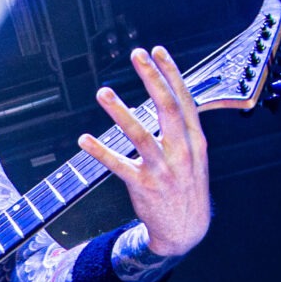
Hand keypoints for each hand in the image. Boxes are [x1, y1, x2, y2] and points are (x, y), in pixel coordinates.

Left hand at [78, 45, 210, 259]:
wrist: (187, 230)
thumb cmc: (187, 187)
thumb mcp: (195, 156)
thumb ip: (184, 129)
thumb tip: (172, 95)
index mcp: (195, 141)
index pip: (184, 100)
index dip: (171, 74)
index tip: (157, 51)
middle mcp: (181, 152)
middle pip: (167, 108)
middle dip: (152, 78)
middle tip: (136, 55)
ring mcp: (163, 169)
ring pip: (141, 135)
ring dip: (121, 112)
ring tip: (103, 92)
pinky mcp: (143, 186)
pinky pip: (119, 166)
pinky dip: (101, 152)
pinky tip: (84, 139)